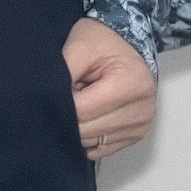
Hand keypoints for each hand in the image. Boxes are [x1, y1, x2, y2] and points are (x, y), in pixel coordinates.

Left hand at [61, 17, 157, 159]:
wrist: (128, 44)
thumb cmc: (103, 42)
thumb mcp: (80, 46)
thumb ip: (64, 72)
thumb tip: (48, 100)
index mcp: (130, 84)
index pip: (83, 110)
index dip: (61, 103)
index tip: (53, 91)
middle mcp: (141, 109)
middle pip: (88, 130)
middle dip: (68, 116)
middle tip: (66, 94)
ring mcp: (140, 125)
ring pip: (92, 142)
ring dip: (78, 126)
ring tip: (81, 101)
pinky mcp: (135, 135)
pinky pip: (102, 148)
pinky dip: (89, 136)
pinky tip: (88, 116)